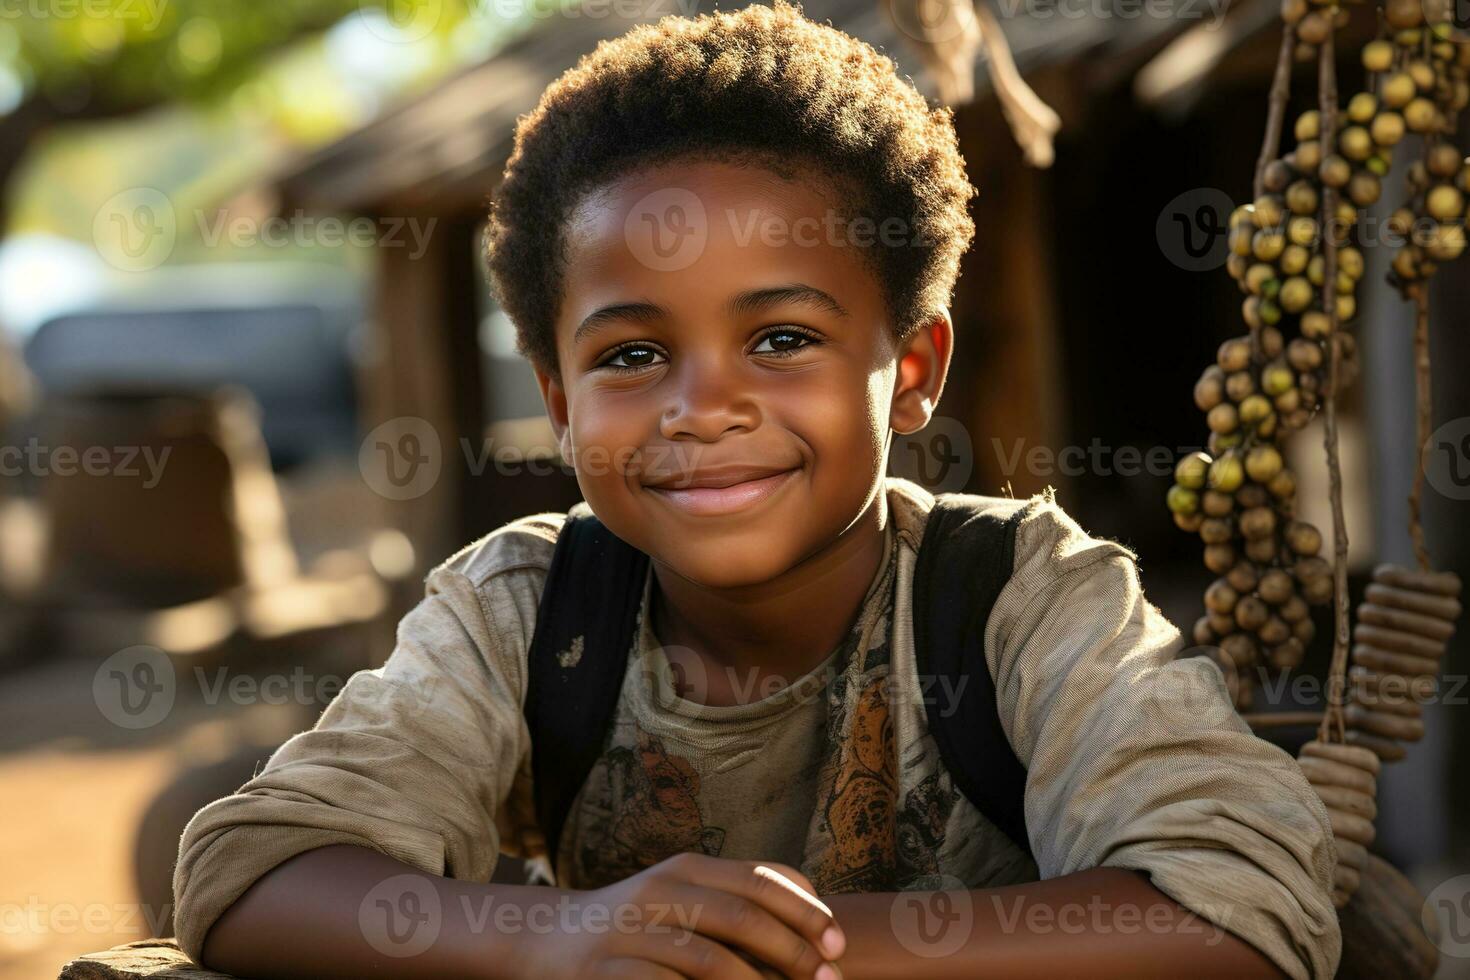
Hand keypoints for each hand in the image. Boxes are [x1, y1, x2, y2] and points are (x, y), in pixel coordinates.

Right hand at [515, 853, 845, 978]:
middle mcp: (660, 891)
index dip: (807, 910)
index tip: (838, 944)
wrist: (547, 940)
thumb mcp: (685, 895)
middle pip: (743, 916)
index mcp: (686, 867)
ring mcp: (632, 933)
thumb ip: (738, 898)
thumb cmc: (636, 923)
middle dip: (795, 952)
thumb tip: (819, 917)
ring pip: (710, 960)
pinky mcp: (609, 974)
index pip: (760, 878)